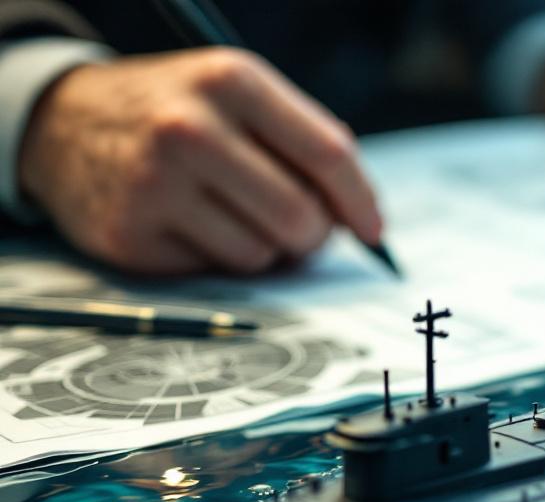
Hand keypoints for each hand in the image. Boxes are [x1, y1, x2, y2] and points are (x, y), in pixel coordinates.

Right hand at [18, 47, 382, 275]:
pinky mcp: (130, 235)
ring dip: (264, 248)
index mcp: (231, 81)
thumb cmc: (178, 111)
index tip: (374, 230)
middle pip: (301, 217)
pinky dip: (217, 258)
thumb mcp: (237, 94)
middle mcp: (189, 129)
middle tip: (301, 228)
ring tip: (232, 213)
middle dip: (313, 235)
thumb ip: (304, 140)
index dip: (361, 201)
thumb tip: (360, 215)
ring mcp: (154, 184)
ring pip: (261, 254)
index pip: (328, 155)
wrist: (65, 121)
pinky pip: (214, 272)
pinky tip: (190, 224)